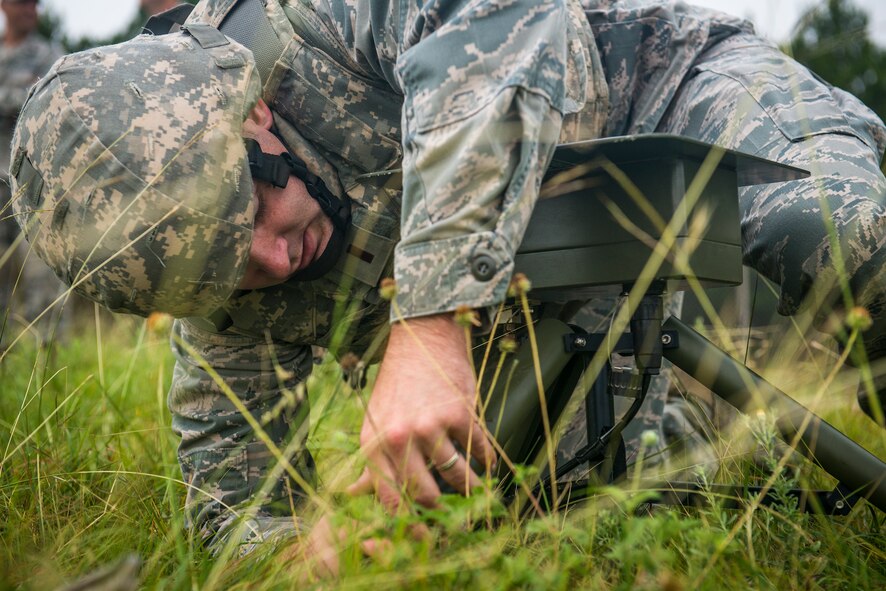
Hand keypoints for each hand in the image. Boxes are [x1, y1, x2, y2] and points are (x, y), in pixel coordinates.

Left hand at [348, 313, 495, 509]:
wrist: (421, 341)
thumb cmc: (396, 386)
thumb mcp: (374, 424)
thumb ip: (370, 463)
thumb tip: (352, 496)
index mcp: (373, 446)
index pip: (391, 500)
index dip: (410, 526)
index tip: (427, 538)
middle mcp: (399, 438)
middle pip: (426, 495)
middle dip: (446, 514)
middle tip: (459, 520)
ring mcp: (430, 426)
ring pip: (457, 477)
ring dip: (472, 490)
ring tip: (480, 496)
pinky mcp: (459, 413)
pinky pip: (479, 451)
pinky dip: (487, 462)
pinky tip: (489, 466)